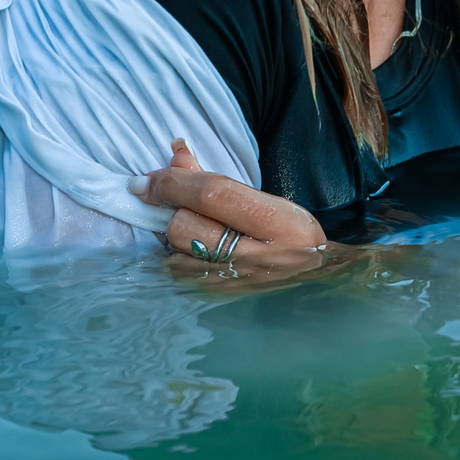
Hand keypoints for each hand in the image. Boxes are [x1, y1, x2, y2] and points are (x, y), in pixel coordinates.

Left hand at [140, 139, 332, 274]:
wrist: (315, 281)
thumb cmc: (290, 234)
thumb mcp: (266, 199)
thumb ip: (218, 180)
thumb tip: (175, 155)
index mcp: (279, 222)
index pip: (211, 194)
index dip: (173, 183)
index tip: (144, 182)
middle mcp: (260, 258)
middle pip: (185, 228)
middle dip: (173, 212)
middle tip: (179, 206)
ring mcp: (240, 287)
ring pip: (175, 258)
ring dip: (172, 240)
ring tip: (192, 231)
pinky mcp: (223, 305)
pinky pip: (181, 279)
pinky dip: (179, 262)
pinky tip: (194, 254)